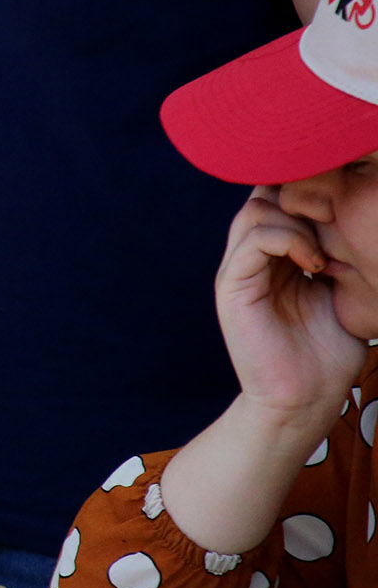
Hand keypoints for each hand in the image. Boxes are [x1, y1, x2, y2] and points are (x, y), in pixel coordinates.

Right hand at [215, 187, 365, 423]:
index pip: (278, 199)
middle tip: (334, 223)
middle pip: (263, 195)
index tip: (341, 205)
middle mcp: (250, 258)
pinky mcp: (232, 287)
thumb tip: (356, 215)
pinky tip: (314, 265)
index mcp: (273, 257)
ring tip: (324, 253)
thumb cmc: (328, 352)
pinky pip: (252, 242)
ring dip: (297, 222)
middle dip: (300, 199)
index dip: (305, 190)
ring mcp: (238, 271)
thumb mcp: (341, 291)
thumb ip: (335, 253)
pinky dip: (286, 241)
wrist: (306, 398)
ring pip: (255, 211)